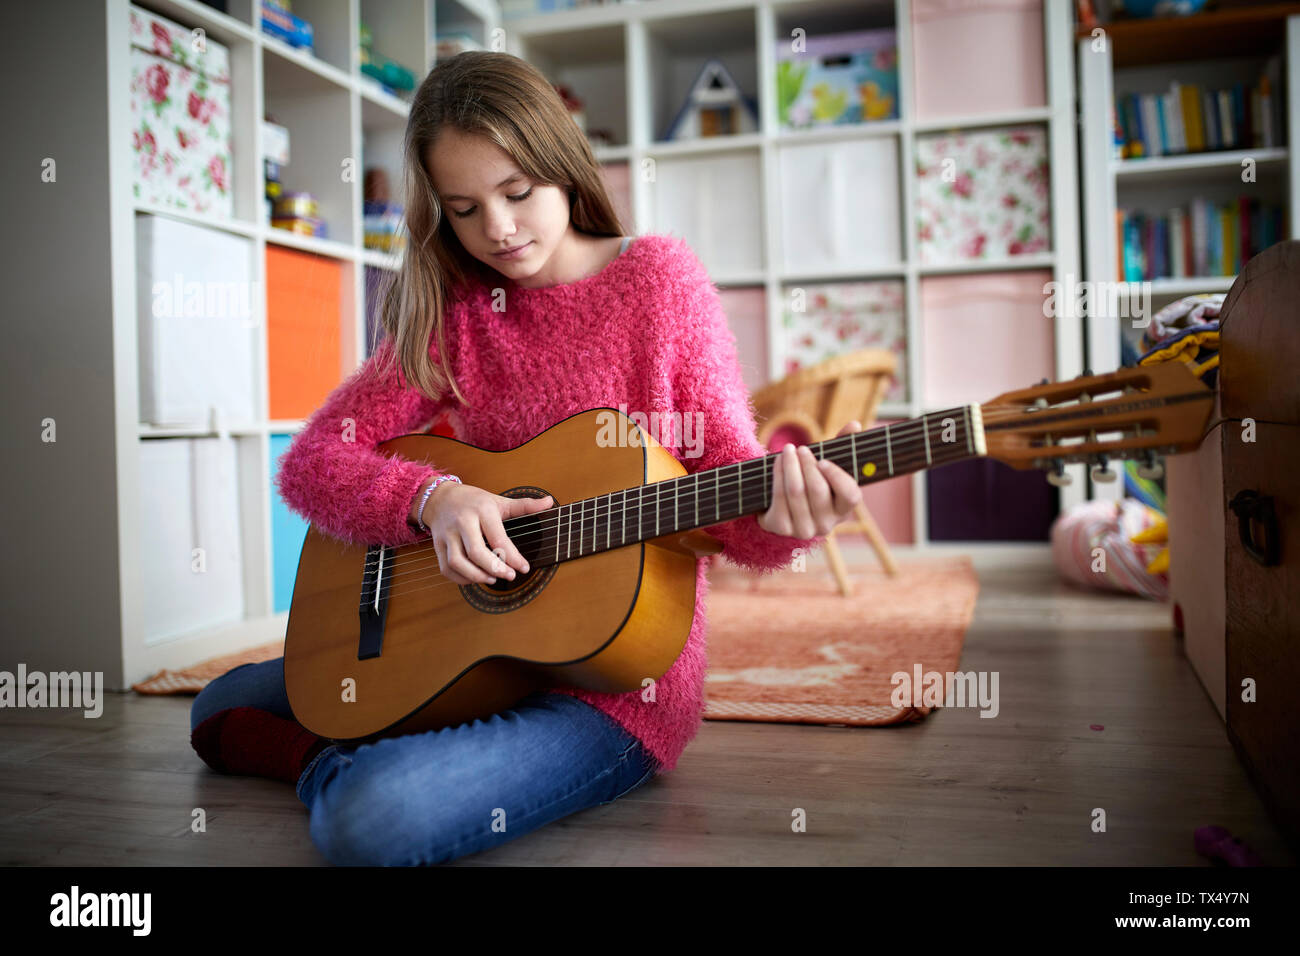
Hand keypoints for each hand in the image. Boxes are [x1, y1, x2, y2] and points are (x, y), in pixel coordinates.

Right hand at [422, 482, 552, 584]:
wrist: (439, 498)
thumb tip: (550, 502)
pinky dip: (461, 578)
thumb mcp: (499, 500)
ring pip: (457, 562)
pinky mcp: (437, 545)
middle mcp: (462, 522)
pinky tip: (475, 578)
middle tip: (509, 576)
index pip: (498, 538)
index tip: (524, 568)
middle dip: (495, 568)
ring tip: (492, 578)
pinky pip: (446, 568)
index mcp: (481, 510)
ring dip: (476, 576)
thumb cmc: (473, 501)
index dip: (513, 557)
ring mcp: (447, 534)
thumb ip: (524, 505)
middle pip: (476, 552)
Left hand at [756, 420, 863, 538]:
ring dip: (790, 466)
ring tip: (787, 450)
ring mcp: (805, 529)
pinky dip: (778, 475)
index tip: (823, 461)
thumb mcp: (827, 467)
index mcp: (844, 509)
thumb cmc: (811, 483)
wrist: (781, 509)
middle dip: (807, 465)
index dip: (837, 477)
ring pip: (796, 492)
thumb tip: (855, 424)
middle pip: (818, 490)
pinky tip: (778, 461)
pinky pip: (779, 497)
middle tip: (800, 448)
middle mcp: (827, 524)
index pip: (850, 495)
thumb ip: (842, 446)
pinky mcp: (782, 528)